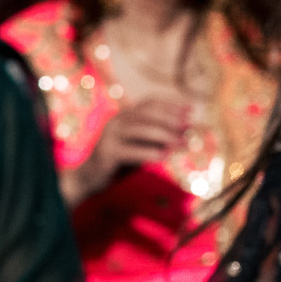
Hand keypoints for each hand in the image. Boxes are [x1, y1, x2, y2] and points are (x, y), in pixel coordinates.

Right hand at [65, 96, 189, 204]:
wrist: (89, 178)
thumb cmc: (118, 162)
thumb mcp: (140, 147)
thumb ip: (157, 140)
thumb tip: (184, 135)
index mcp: (124, 116)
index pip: (150, 103)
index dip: (172, 105)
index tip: (192, 110)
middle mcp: (117, 121)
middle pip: (148, 113)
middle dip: (171, 119)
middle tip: (189, 127)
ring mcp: (110, 136)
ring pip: (141, 129)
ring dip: (165, 135)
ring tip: (182, 144)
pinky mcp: (107, 153)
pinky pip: (131, 150)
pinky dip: (149, 152)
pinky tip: (164, 156)